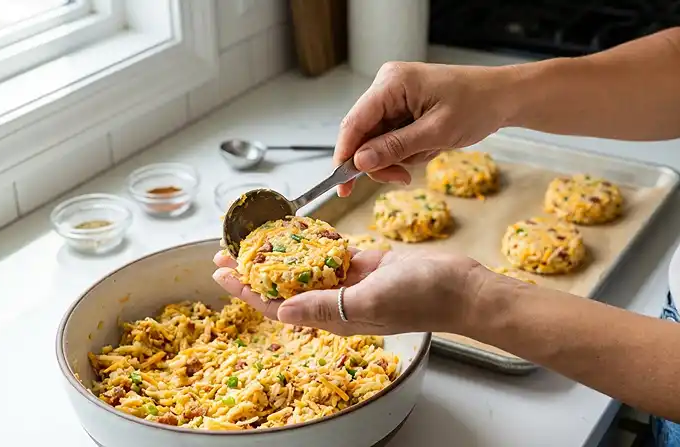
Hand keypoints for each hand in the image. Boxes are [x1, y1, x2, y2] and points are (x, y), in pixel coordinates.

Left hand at [212, 248, 483, 335]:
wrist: (457, 287)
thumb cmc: (418, 298)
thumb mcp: (367, 304)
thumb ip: (324, 307)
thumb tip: (279, 312)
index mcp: (333, 317)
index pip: (277, 305)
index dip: (247, 291)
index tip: (222, 273)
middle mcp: (335, 301)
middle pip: (283, 286)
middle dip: (252, 270)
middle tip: (225, 251)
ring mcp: (350, 282)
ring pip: (303, 269)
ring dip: (277, 255)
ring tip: (252, 239)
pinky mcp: (365, 264)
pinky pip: (330, 254)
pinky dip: (311, 243)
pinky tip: (293, 232)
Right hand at [335, 61, 519, 195]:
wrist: (502, 97)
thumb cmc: (476, 105)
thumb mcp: (436, 132)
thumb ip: (396, 147)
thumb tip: (360, 162)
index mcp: (391, 83)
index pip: (354, 122)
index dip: (345, 155)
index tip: (341, 184)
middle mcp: (386, 86)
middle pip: (362, 135)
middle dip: (381, 160)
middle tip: (402, 178)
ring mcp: (393, 97)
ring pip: (376, 141)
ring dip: (399, 157)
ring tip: (428, 152)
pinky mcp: (401, 108)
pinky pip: (391, 138)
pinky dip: (407, 151)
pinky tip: (429, 146)